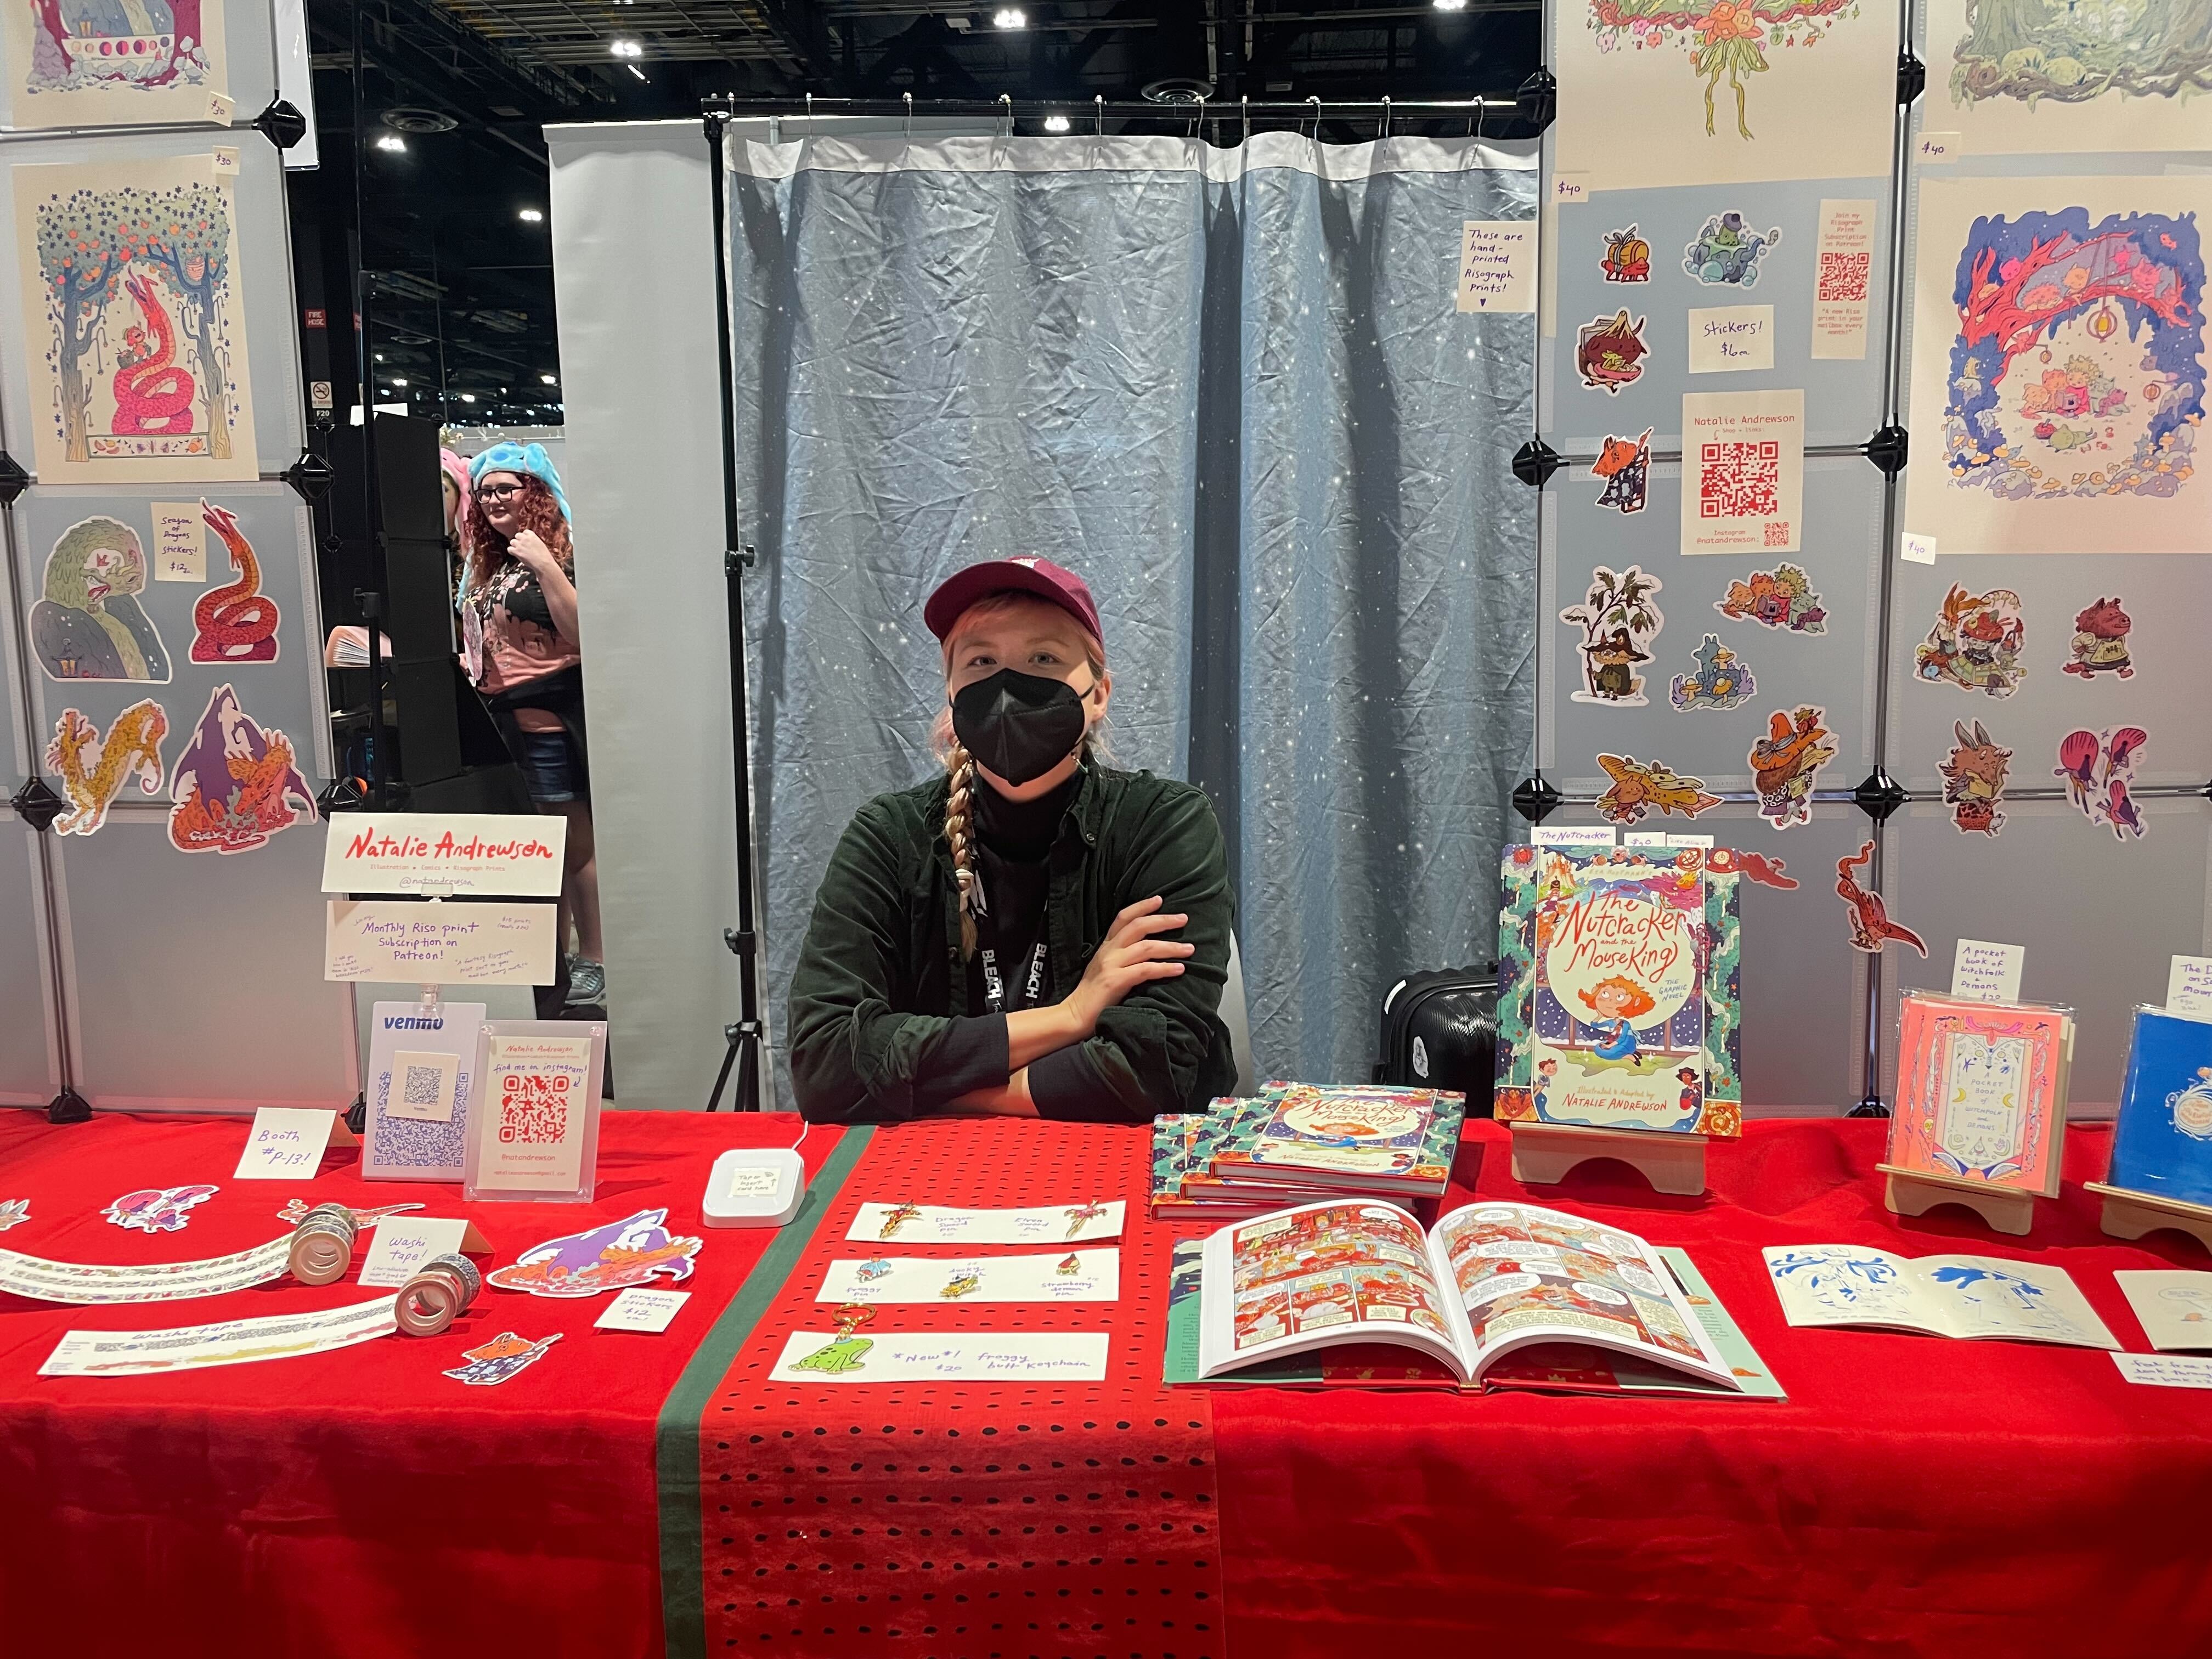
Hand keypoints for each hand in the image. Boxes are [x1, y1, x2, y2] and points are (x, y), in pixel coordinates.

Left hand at [507, 528, 555, 574]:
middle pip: (517, 535)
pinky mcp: (516, 551)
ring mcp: (520, 545)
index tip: (526, 541)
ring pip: (512, 541)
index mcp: (532, 535)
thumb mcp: (540, 544)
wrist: (543, 563)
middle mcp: (525, 538)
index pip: (525, 532)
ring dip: (514, 545)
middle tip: (522, 546)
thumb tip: (528, 542)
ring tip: (519, 550)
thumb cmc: (544, 555)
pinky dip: (511, 551)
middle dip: (519, 540)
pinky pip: (509, 549)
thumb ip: (533, 540)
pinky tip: (515, 554)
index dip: (524, 536)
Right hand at [1061, 896, 1191, 1038]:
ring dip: (1171, 947)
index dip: (1142, 906)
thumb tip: (1150, 950)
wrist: (1075, 1015)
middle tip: (1184, 919)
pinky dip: (1165, 968)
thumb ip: (1123, 956)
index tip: (1159, 899)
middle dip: (1163, 921)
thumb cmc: (1095, 996)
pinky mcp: (1115, 981)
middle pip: (1138, 926)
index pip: (1123, 918)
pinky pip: (1145, 970)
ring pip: (1146, 947)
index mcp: (1106, 946)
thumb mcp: (1106, 968)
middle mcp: (1109, 951)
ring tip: (1190, 949)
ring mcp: (1111, 965)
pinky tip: (1179, 969)